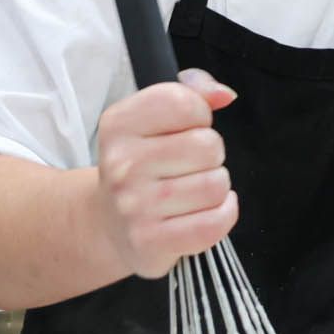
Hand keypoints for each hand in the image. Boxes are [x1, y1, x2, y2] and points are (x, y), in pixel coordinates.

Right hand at [93, 68, 238, 278]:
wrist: (109, 224)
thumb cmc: (142, 166)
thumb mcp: (154, 120)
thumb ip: (192, 92)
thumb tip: (223, 94)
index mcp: (118, 125)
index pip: (183, 103)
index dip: (199, 114)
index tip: (188, 127)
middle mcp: (121, 165)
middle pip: (208, 146)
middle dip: (211, 154)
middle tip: (190, 165)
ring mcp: (134, 207)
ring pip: (216, 185)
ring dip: (216, 186)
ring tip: (193, 189)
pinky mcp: (151, 241)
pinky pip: (215, 223)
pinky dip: (224, 214)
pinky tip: (207, 210)